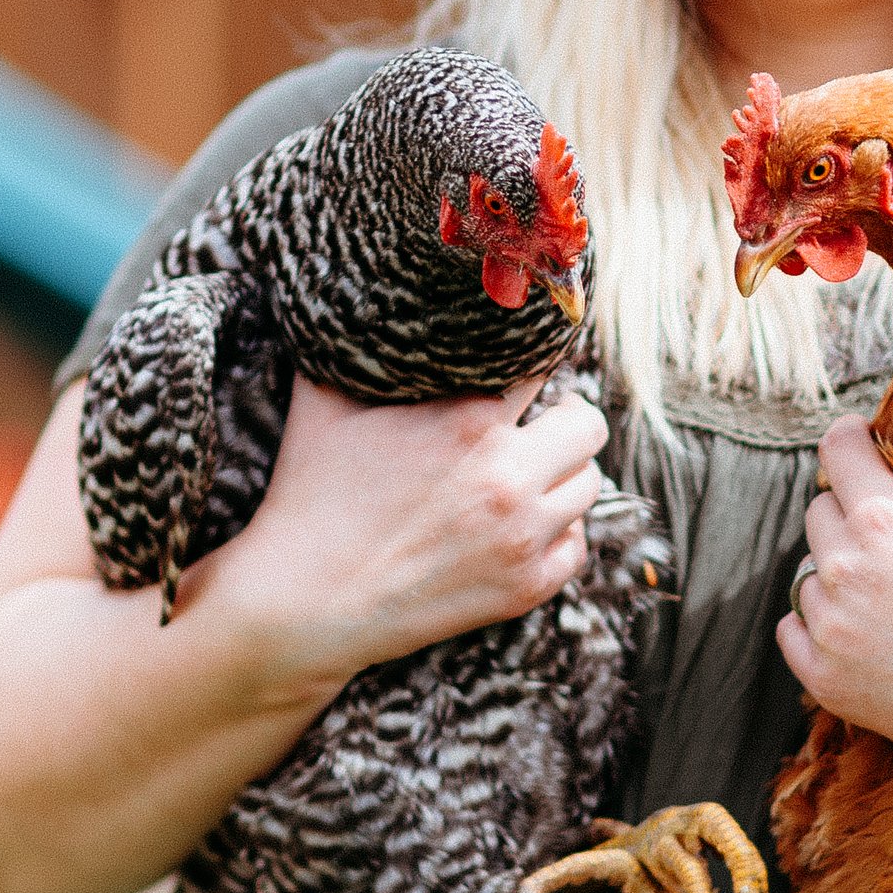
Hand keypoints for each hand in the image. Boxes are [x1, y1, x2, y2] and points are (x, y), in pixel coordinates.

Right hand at [201, 374, 607, 692]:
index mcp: (470, 422)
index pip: (542, 365)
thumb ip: (348, 345)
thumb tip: (336, 288)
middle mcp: (509, 478)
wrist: (302, 604)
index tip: (524, 364)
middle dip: (564, 418)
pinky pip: (577, 546)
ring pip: (589, 485)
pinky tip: (520, 526)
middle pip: (588, 424)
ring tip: (526, 475)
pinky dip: (557, 534)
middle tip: (536, 423)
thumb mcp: (322, 404)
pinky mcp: (525, 589)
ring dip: (561, 476)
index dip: (532, 360)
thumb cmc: (307, 497)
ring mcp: (522, 539)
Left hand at [777, 391, 892, 788]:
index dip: (855, 440)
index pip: (836, 450)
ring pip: (811, 572)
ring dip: (842, 570)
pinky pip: (795, 630)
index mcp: (885, 520)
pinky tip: (873, 631)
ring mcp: (830, 632)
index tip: (870, 449)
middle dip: (856, 509)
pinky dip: (823, 624)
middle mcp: (844, 572)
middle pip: (821, 510)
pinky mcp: (826, 682)